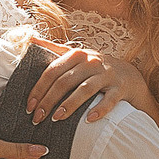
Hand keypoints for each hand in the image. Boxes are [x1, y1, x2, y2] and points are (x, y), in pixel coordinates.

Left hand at [28, 47, 154, 125]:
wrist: (130, 75)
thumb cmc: (96, 68)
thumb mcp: (78, 57)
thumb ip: (55, 49)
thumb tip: (31, 38)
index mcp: (77, 55)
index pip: (52, 71)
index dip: (39, 89)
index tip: (29, 106)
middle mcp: (92, 62)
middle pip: (65, 81)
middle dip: (48, 101)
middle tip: (38, 118)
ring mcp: (107, 75)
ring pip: (84, 90)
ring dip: (69, 105)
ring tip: (57, 118)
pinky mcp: (120, 88)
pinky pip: (109, 100)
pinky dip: (99, 110)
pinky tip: (89, 120)